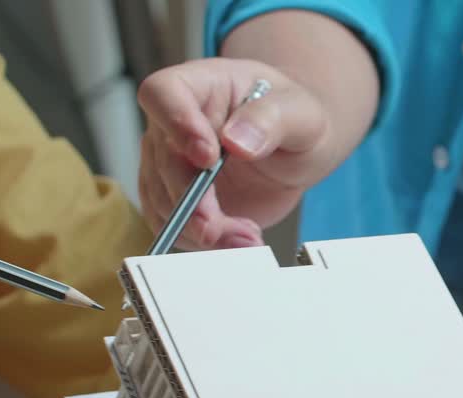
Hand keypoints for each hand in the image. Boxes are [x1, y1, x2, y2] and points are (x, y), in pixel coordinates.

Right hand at [136, 58, 331, 249]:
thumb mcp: (300, 112)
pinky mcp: (179, 200)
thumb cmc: (294, 117)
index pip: (163, 93)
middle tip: (217, 227)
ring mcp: (171, 164)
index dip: (176, 124)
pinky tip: (240, 242)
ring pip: (164, 202)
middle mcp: (174, 124)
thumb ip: (272, 120)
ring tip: (248, 239)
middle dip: (190, 201)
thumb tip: (238, 141)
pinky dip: (205, 245)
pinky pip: (176, 228)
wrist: (295, 147)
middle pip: (162, 161)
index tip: (206, 156)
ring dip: (201, 230)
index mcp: (201, 86)